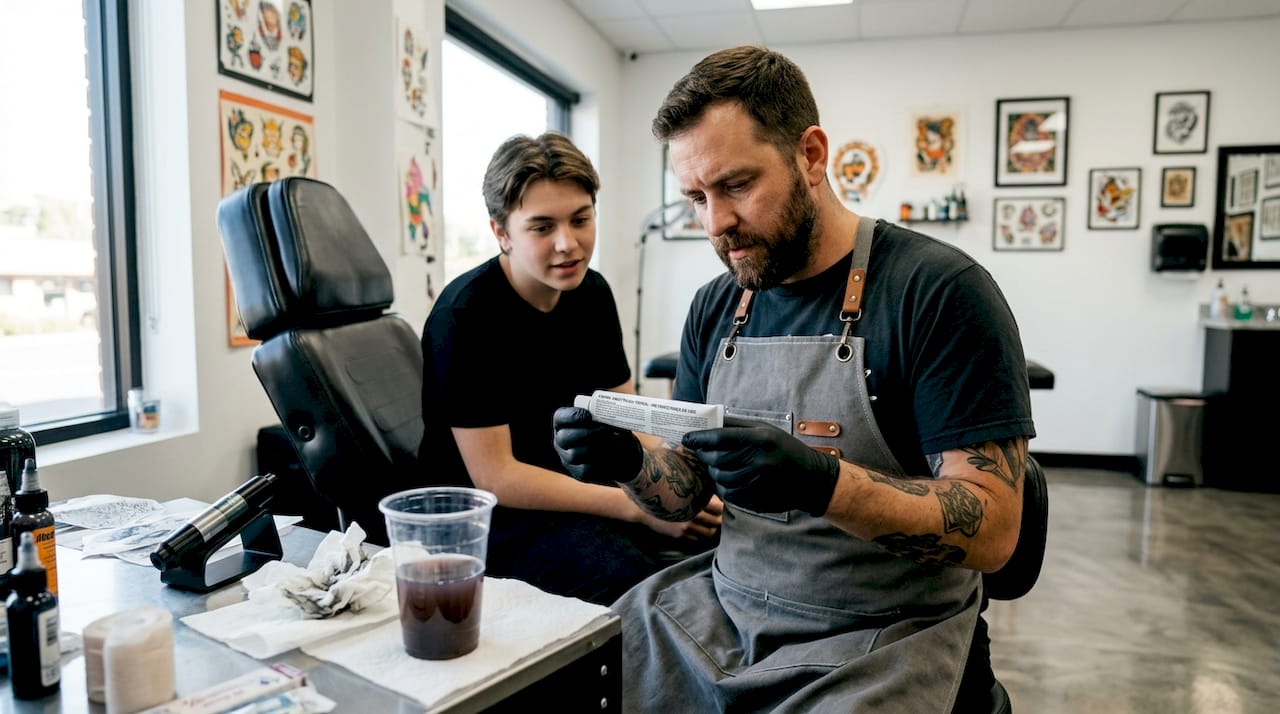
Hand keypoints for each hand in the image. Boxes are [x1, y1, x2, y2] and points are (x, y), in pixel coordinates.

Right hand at [553, 406, 642, 483]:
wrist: (621, 451)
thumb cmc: (610, 428)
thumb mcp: (605, 418)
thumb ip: (604, 415)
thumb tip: (611, 415)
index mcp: (564, 423)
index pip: (560, 418)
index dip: (572, 416)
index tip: (589, 415)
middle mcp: (561, 441)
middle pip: (565, 438)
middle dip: (587, 433)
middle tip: (604, 431)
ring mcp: (568, 458)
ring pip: (576, 454)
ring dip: (597, 447)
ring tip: (614, 442)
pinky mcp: (579, 473)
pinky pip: (587, 469)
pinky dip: (602, 461)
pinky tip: (613, 454)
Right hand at [640, 495, 722, 540]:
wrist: (644, 509)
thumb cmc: (664, 497)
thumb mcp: (682, 492)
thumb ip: (698, 495)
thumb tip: (716, 499)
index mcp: (694, 502)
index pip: (719, 508)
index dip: (723, 508)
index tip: (723, 507)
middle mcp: (692, 515)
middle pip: (716, 522)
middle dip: (719, 519)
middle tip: (719, 516)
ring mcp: (686, 527)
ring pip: (709, 532)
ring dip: (711, 528)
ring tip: (709, 524)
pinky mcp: (680, 535)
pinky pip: (697, 538)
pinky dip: (699, 534)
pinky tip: (696, 528)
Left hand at [681, 425, 839, 516]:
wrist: (811, 478)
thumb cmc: (784, 448)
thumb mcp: (766, 429)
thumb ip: (736, 426)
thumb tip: (707, 422)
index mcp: (761, 439)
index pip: (720, 438)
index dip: (699, 438)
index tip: (687, 438)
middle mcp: (760, 461)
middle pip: (717, 460)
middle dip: (704, 455)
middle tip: (702, 451)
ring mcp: (759, 483)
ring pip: (720, 479)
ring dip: (713, 472)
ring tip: (717, 465)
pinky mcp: (758, 500)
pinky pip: (729, 496)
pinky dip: (723, 488)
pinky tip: (729, 479)